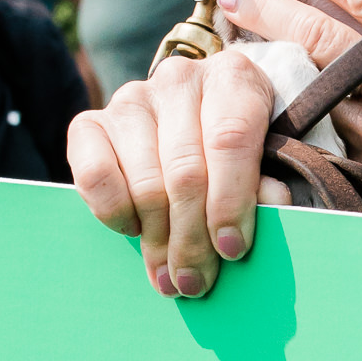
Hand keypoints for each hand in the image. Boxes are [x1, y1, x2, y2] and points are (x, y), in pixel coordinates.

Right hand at [69, 45, 285, 300]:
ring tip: (169, 277)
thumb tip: (271, 206)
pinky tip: (133, 232)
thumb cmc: (239, 148)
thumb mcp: (268, 157)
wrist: (194, 121)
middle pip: (185, 170)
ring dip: (158, 240)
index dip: (231, 200)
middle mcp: (180, 79)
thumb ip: (269, 181)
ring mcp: (132, 99)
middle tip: (197, 282)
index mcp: (233, 77)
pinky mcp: (90, 122)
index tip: (232, 249)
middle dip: (192, 238)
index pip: (230, 139)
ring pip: (145, 181)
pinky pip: (94, 175)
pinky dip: (114, 212)